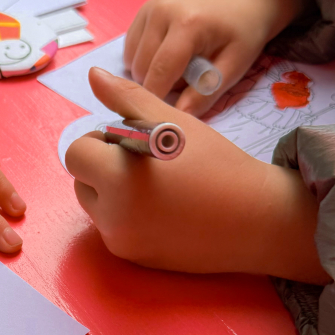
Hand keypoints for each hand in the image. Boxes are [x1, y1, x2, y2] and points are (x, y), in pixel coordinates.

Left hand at [66, 68, 328, 283]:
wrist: (257, 219)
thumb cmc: (214, 162)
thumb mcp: (170, 120)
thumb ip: (125, 97)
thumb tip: (93, 75)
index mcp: (116, 177)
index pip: (77, 152)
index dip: (102, 141)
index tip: (133, 141)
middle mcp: (112, 216)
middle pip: (82, 179)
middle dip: (103, 166)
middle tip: (146, 162)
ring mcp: (122, 241)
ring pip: (95, 205)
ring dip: (111, 191)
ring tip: (156, 185)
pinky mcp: (134, 259)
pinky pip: (114, 228)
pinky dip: (127, 215)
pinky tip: (163, 208)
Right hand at [124, 0, 313, 115]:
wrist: (241, 4)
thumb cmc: (241, 36)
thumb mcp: (234, 67)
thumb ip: (206, 93)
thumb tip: (179, 117)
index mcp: (188, 23)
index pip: (161, 69)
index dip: (158, 98)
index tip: (163, 118)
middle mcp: (161, 11)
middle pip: (142, 68)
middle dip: (158, 85)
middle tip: (185, 82)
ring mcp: (149, 9)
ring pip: (132, 62)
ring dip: (149, 74)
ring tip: (177, 68)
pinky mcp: (142, 11)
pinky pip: (130, 51)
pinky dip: (143, 62)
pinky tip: (165, 56)